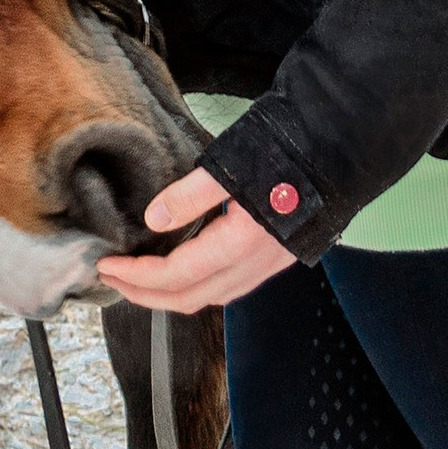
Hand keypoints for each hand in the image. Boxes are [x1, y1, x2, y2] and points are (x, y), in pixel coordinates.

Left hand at [94, 167, 296, 312]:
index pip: (178, 275)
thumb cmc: (288, 151)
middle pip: (191, 298)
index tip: (107, 266)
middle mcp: (257, 264)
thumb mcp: (231, 163)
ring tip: (140, 278)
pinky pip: (230, 287)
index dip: (138, 277)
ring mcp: (270, 265)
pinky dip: (199, 286)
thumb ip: (191, 194)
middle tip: (113, 278)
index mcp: (243, 242)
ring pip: (212, 297)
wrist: (340, 150)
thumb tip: (153, 219)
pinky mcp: (276, 257)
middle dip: (146, 294)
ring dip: (172, 294)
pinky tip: (184, 270)